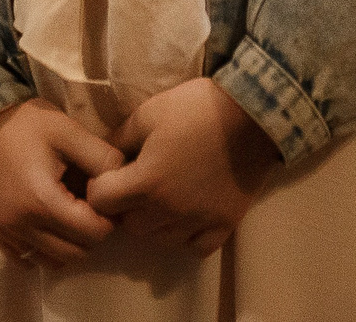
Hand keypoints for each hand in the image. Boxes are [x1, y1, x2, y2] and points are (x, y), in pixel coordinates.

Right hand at [0, 100, 125, 267]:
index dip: (106, 219)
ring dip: (68, 245)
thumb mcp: (70, 132)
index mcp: (42, 199)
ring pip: (51, 261)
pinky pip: (24, 260)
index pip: (91, 233)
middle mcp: (20, 224)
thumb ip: (103, 158)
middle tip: (89, 208)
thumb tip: (125, 183)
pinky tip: (47, 225)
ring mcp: (3, 231)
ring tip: (69, 215)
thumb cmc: (28, 124)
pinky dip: (42, 250)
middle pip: (74, 252)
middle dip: (90, 234)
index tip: (104, 201)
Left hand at [86, 78, 280, 253]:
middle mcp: (169, 209)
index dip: (100, 186)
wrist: (255, 113)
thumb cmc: (197, 107)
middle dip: (126, 206)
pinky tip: (188, 215)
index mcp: (147, 181)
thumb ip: (119, 138)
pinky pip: (196, 247)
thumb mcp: (150, 112)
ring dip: (154, 222)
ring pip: (159, 239)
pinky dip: (187, 236)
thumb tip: (101, 155)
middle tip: (137, 183)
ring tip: (163, 197)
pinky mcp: (224, 225)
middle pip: (129, 225)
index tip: (111, 174)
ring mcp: (198, 221)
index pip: (102, 201)